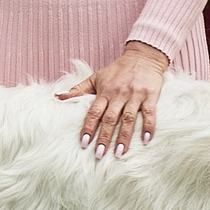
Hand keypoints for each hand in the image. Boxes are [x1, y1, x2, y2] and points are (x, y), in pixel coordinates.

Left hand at [58, 41, 170, 158]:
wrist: (143, 56)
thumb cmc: (118, 69)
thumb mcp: (96, 77)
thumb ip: (78, 89)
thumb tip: (58, 96)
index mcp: (105, 91)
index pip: (94, 112)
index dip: (89, 127)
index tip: (84, 142)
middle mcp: (119, 94)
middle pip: (110, 119)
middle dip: (104, 137)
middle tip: (99, 154)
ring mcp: (135, 95)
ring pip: (128, 119)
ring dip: (124, 137)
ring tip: (119, 153)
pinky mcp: (151, 96)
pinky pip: (149, 113)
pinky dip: (148, 127)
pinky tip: (146, 140)